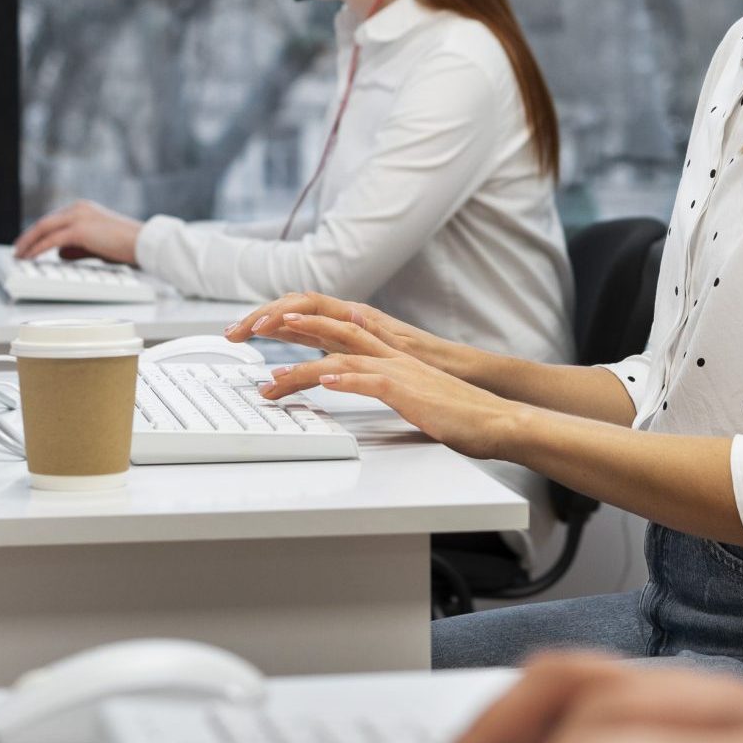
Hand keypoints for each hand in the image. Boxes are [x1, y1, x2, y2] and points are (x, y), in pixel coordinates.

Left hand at [10, 200, 143, 263]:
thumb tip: (60, 253)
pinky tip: (30, 257)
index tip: (28, 243)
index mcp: (83, 209)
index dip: (38, 232)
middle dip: (28, 237)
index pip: (54, 220)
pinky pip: (51, 240)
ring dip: (28, 242)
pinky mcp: (79, 229)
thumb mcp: (97, 244)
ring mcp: (78, 216)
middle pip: (45, 222)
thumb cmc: (126, 245)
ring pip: (44, 228)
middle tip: (18, 249)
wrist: (143, 242)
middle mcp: (78, 208)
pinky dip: (37, 249)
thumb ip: (77, 247)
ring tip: (19, 255)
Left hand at [258, 314, 521, 458]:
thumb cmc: (454, 411)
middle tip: (248, 333)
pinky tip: (327, 382)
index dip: (297, 323)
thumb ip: (377, 378)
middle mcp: (388, 354)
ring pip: (341, 358)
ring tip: (274, 377)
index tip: (262, 325)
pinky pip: (373, 381)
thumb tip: (345, 377)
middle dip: (286, 329)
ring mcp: (398, 370)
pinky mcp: (409, 391)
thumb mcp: (406, 390)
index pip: (333, 327)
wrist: (494, 419)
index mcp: (385, 352)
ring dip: (304, 366)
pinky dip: (348, 380)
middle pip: (329, 331)